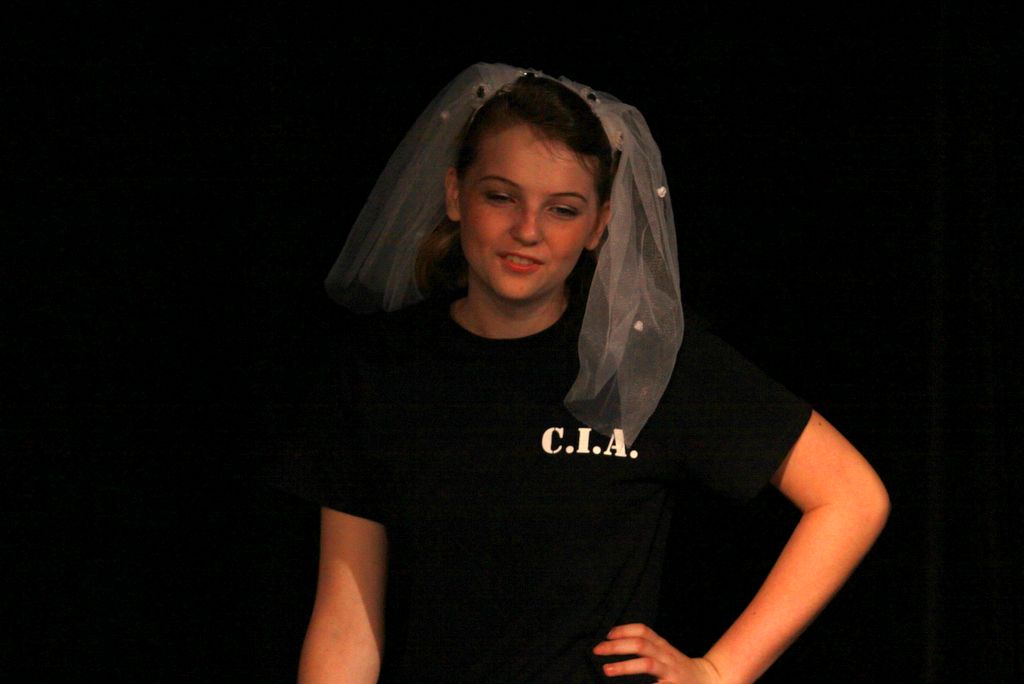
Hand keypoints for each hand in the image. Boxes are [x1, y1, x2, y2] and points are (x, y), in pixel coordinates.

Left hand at [593, 624, 722, 682]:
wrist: (709, 680)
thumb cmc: (679, 668)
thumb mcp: (665, 653)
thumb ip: (647, 647)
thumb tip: (616, 643)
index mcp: (662, 646)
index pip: (643, 631)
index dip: (624, 630)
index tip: (607, 635)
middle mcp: (666, 655)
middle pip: (641, 644)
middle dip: (617, 647)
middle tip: (598, 650)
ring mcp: (670, 671)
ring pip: (647, 663)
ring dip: (625, 666)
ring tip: (607, 669)